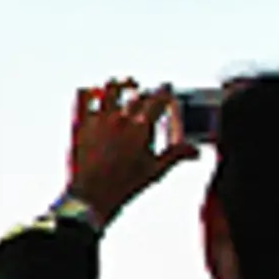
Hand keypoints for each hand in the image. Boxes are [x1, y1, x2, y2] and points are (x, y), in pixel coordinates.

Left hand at [65, 78, 187, 222]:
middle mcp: (120, 119)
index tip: (167, 89)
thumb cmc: (124, 185)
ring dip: (118, 85)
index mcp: (141, 128)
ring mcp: (100, 120)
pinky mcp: (83, 125)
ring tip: (123, 84)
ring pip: (109, 90)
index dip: (165, 92)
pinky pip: (85, 101)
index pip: (158, 99)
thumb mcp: (155, 171)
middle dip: (144, 92)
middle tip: (147, 94)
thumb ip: (175, 155)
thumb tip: (195, 150)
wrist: (92, 195)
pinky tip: (95, 95)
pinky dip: (92, 95)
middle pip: (135, 94)